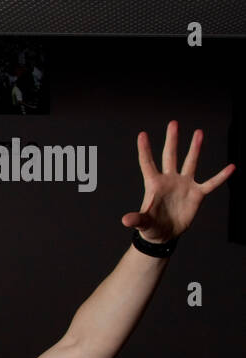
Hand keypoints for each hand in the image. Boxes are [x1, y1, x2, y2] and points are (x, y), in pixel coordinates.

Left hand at [127, 121, 233, 241]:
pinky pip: (211, 183)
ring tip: (198, 133)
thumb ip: (136, 220)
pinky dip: (221, 176)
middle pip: (170, 156)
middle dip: (171, 140)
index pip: (147, 163)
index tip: (142, 134)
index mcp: (154, 184)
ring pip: (190, 162)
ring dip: (195, 148)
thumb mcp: (143, 223)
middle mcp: (169, 180)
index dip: (144, 150)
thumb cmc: (150, 227)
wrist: (165, 234)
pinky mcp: (197, 194)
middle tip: (173, 123)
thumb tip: (125, 221)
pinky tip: (231, 167)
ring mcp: (184, 185)